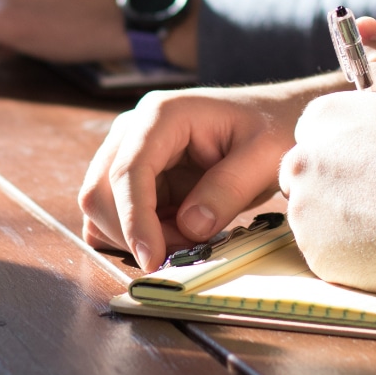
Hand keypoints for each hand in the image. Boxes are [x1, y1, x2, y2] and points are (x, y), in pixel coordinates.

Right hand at [79, 78, 346, 270]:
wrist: (276, 119)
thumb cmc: (273, 129)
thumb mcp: (264, 157)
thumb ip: (227, 190)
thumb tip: (189, 227)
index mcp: (161, 115)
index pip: (128, 171)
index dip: (134, 219)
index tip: (152, 259)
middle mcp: (134, 129)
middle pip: (100, 190)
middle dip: (133, 232)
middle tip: (184, 251)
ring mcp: (129, 151)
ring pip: (100, 205)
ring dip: (133, 236)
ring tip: (186, 240)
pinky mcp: (135, 175)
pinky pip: (113, 213)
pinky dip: (133, 234)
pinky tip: (171, 236)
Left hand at [281, 18, 375, 295]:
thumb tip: (361, 23)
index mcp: (320, 118)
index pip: (319, 136)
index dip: (354, 153)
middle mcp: (299, 160)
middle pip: (310, 176)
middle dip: (341, 186)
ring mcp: (303, 209)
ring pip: (317, 216)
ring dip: (345, 220)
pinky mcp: (314, 252)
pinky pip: (327, 252)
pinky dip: (351, 253)